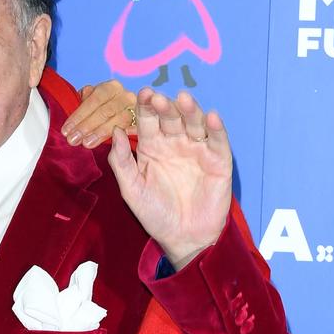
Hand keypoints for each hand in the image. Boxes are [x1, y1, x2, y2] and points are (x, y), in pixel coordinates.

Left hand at [61, 80, 136, 147]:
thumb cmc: (100, 111)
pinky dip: (122, 137)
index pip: (94, 100)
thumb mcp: (90, 105)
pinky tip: (110, 144)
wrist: (120, 115)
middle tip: (73, 140)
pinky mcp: (141, 123)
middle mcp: (125, 96)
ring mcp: (135, 110)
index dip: (79, 115)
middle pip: (106, 110)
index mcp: (111, 87)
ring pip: (119, 121)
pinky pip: (133, 130)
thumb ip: (83, 105)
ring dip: (100, 133)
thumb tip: (75, 113)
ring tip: (86, 144)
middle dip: (87, 126)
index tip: (66, 130)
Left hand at [107, 88, 231, 269]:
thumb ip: (121, 161)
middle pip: (171, 117)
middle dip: (165, 107)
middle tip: (158, 98)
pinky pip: (218, 141)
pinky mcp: (218, 160)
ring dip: (190, 110)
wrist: (183, 238)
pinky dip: (216, 128)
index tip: (142, 95)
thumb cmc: (155, 213)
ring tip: (184, 99)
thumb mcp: (132, 189)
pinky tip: (211, 117)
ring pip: (195, 123)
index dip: (146, 107)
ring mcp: (197, 150)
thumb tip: (115, 130)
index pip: (148, 120)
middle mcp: (175, 143)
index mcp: (152, 146)